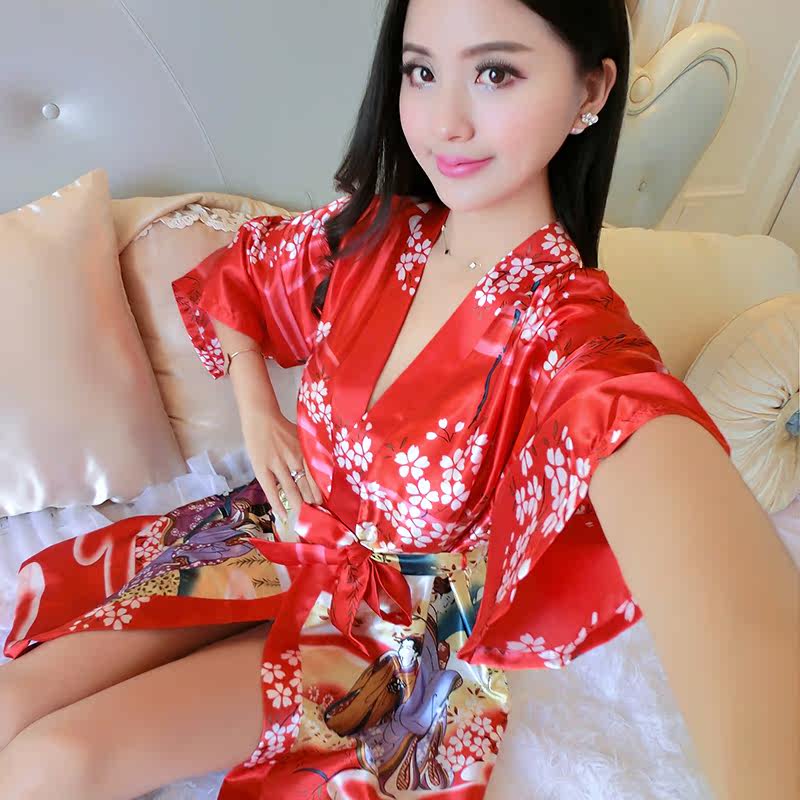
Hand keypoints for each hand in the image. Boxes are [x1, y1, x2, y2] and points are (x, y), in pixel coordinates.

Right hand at [240, 408, 323, 522]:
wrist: (260, 417)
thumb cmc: (283, 427)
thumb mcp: (302, 437)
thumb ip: (312, 452)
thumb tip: (324, 469)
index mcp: (305, 450)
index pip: (317, 476)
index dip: (322, 492)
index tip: (327, 505)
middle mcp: (293, 458)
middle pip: (306, 484)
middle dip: (312, 501)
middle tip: (318, 515)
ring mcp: (276, 464)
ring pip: (291, 489)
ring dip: (298, 505)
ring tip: (305, 518)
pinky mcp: (262, 468)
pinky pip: (271, 489)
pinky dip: (277, 503)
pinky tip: (283, 515)